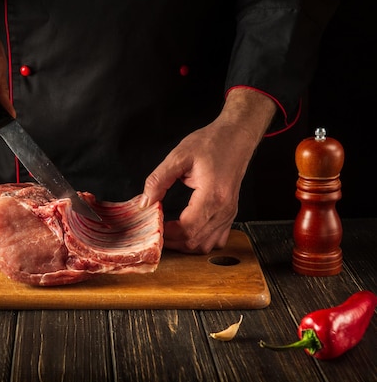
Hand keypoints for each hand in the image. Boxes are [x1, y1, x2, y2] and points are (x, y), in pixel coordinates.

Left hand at [140, 88, 276, 253]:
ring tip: (167, 232)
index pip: (187, 229)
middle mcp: (224, 210)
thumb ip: (159, 180)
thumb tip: (145, 202)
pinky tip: (185, 230)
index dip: (166, 233)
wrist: (236, 137)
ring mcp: (229, 214)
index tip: (152, 226)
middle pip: (195, 242)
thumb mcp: (179, 156)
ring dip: (184, 244)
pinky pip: (215, 239)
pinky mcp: (230, 214)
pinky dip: (199, 241)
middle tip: (155, 231)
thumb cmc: (211, 143)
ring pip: (205, 245)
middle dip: (172, 242)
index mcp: (213, 196)